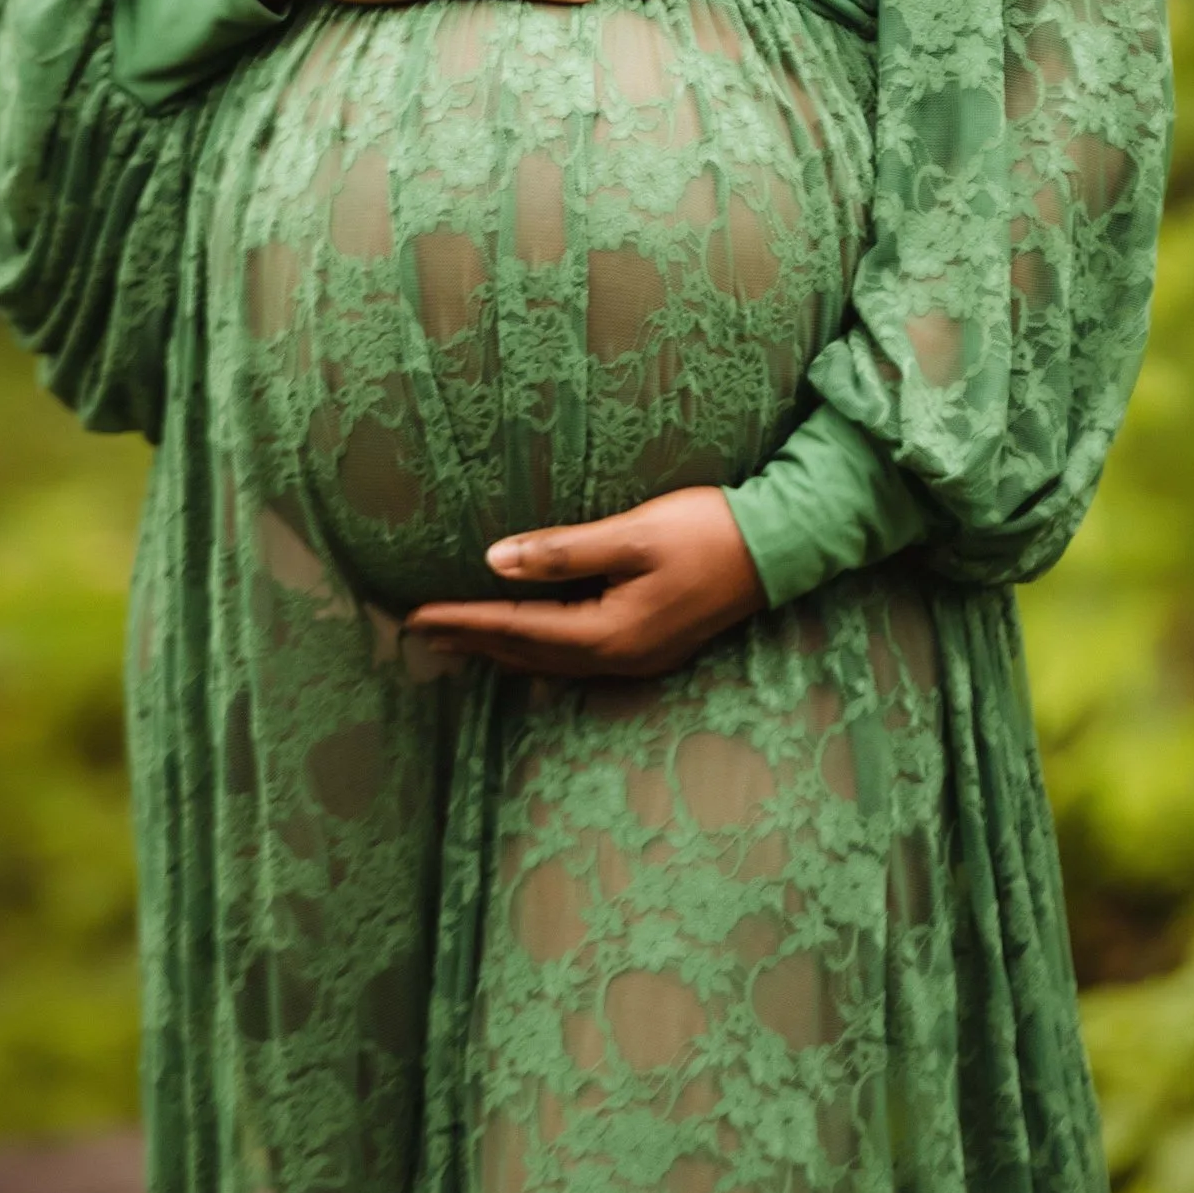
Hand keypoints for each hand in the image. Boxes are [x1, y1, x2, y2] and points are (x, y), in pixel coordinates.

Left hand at [409, 486, 767, 679]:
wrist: (779, 548)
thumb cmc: (707, 532)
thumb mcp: (633, 534)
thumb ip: (563, 552)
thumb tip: (495, 561)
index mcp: (608, 634)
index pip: (517, 629)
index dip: (464, 621)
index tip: (415, 616)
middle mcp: (618, 658)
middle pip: (528, 653)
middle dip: (473, 641)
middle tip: (419, 633)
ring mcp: (637, 658)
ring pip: (550, 660)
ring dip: (501, 649)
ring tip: (460, 640)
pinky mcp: (650, 646)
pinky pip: (575, 657)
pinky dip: (537, 648)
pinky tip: (527, 642)